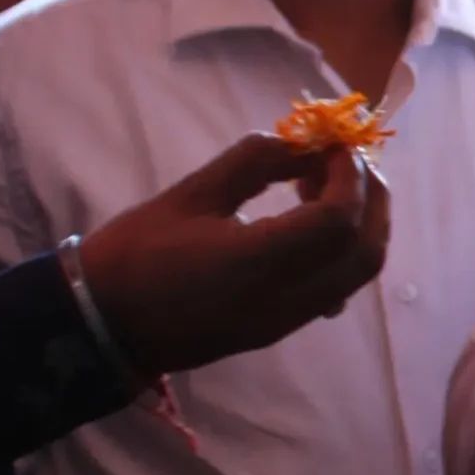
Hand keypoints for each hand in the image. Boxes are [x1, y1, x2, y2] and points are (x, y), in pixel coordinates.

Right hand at [78, 135, 390, 377]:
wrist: (102, 324)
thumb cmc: (134, 253)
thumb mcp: (190, 194)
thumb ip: (254, 163)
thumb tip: (304, 144)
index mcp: (255, 263)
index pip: (337, 220)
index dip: (350, 177)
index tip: (334, 145)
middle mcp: (284, 299)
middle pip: (366, 251)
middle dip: (372, 199)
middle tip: (346, 161)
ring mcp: (288, 320)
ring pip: (358, 273)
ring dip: (362, 224)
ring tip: (324, 186)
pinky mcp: (282, 329)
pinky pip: (337, 288)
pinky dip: (344, 250)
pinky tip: (311, 222)